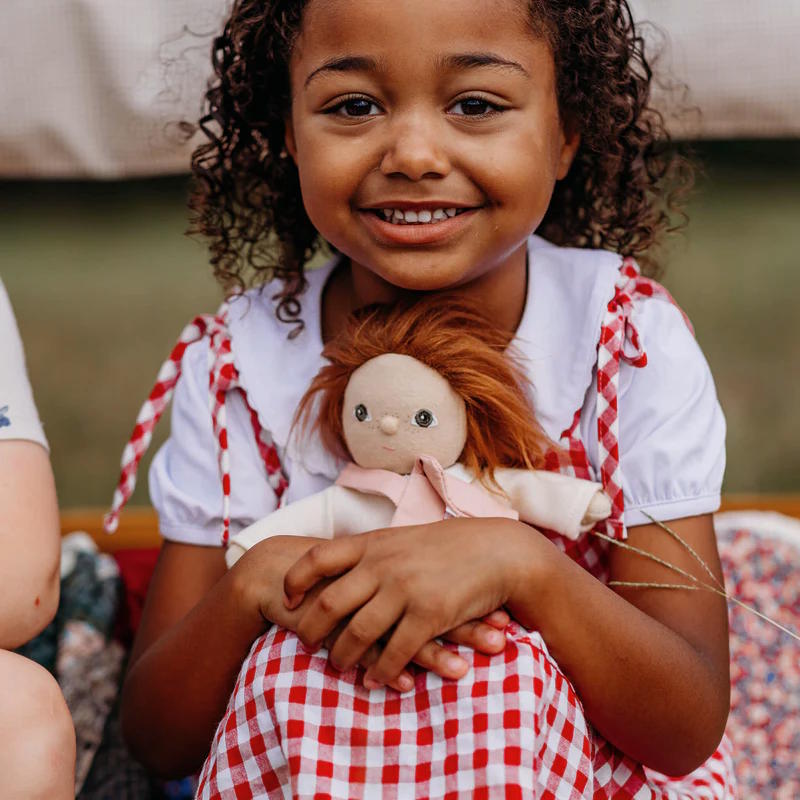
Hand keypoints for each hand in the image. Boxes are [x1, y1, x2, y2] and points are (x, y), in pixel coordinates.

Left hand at [283, 518, 531, 684]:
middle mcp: (384, 564)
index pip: (318, 557)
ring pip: (357, 632)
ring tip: (337, 667)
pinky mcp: (429, 614)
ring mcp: (405, 589)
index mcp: (375, 543)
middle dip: (312, 628)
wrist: (499, 551)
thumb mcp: (406, 539)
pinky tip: (375, 681)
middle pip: (329, 601)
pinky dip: (381, 671)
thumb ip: (376, 552)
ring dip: (343, 656)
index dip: (296, 579)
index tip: (288, 598)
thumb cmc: (452, 546)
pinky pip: (395, 652)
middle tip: (305, 644)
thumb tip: (348, 566)